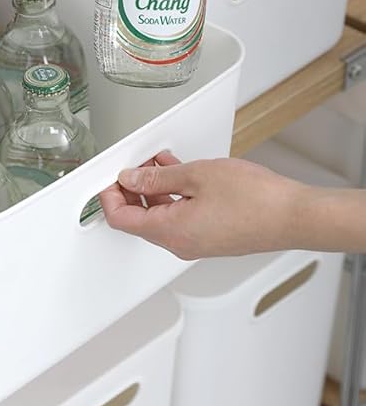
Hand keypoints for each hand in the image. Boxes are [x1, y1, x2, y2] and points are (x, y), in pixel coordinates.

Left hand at [99, 151, 307, 258]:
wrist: (295, 217)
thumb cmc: (256, 200)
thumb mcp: (196, 176)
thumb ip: (157, 177)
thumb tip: (131, 178)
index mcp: (171, 231)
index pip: (122, 220)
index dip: (110, 197)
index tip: (109, 179)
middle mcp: (180, 243)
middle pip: (138, 218)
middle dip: (131, 189)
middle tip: (134, 164)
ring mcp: (196, 242)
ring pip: (160, 215)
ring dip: (153, 188)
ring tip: (158, 162)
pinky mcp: (210, 237)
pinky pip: (179, 216)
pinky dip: (172, 195)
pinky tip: (179, 173)